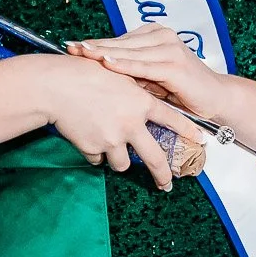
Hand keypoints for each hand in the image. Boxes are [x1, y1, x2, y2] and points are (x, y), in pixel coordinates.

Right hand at [40, 56, 181, 190]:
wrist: (56, 86)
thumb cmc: (83, 72)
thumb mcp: (117, 74)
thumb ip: (132, 90)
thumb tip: (142, 102)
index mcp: (141, 102)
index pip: (171, 119)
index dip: (186, 130)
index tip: (199, 140)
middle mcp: (131, 124)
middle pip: (154, 158)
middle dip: (162, 174)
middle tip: (166, 184)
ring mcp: (113, 139)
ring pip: (122, 163)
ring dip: (118, 158)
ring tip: (109, 147)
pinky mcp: (94, 148)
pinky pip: (97, 159)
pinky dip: (94, 152)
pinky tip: (86, 136)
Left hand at [66, 30, 227, 121]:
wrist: (214, 100)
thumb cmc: (182, 90)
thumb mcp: (151, 77)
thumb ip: (131, 70)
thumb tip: (98, 73)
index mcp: (155, 35)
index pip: (119, 39)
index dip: (96, 43)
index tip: (72, 46)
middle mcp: (163, 37)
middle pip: (121, 42)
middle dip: (94, 46)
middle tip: (70, 47)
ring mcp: (170, 49)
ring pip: (130, 52)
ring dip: (105, 53)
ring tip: (83, 53)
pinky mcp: (175, 66)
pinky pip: (144, 66)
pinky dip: (125, 66)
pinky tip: (108, 64)